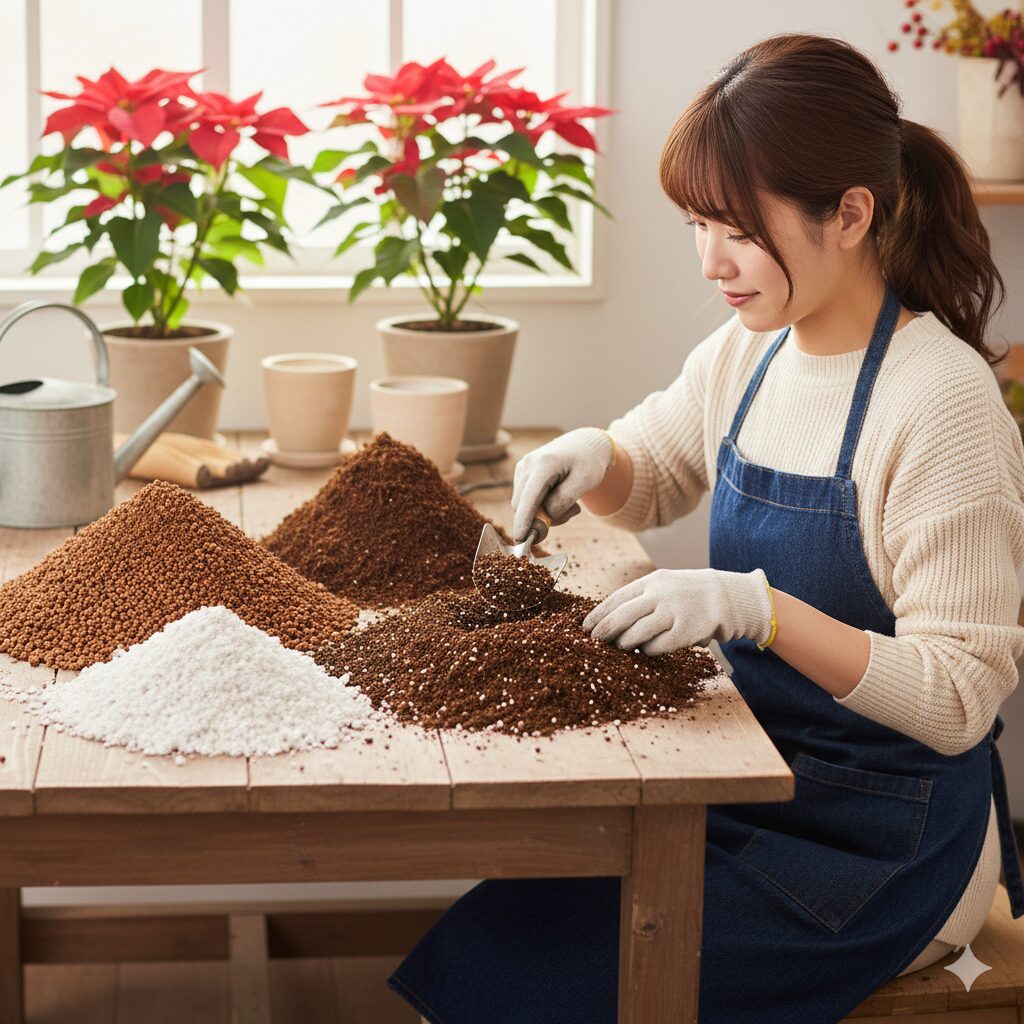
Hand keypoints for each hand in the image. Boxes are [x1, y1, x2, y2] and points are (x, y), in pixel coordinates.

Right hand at [510, 428, 615, 542]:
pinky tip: (557, 494)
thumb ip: (563, 501)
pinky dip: (540, 504)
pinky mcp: (522, 472)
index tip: (521, 539)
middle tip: (572, 512)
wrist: (583, 445)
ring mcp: (523, 467)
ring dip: (543, 511)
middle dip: (542, 517)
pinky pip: (525, 498)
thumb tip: (543, 517)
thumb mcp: (585, 482)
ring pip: (523, 504)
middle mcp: (528, 464)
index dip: (524, 521)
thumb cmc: (588, 463)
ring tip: (569, 501)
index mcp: (544, 464)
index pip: (529, 498)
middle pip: (522, 505)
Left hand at [581, 567, 773, 656]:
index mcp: (652, 581)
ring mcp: (673, 612)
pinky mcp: (685, 632)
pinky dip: (647, 650)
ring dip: (624, 643)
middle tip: (594, 641)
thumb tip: (611, 617)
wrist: (728, 597)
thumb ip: (642, 597)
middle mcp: (660, 594)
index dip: (598, 614)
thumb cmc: (690, 594)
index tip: (585, 627)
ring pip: (636, 633)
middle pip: (622, 616)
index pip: (617, 598)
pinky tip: (645, 650)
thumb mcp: (665, 584)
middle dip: (604, 631)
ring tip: (620, 647)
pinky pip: (657, 646)